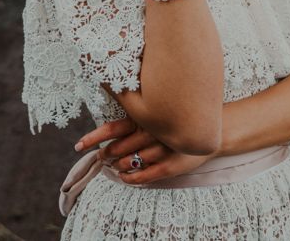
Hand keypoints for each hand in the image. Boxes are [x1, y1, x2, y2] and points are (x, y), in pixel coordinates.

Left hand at [74, 117, 216, 185]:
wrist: (210, 129)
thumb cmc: (179, 116)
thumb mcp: (157, 109)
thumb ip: (137, 111)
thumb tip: (112, 115)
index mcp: (146, 117)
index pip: (113, 128)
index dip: (94, 137)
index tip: (79, 145)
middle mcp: (152, 131)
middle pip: (119, 148)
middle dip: (107, 154)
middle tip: (103, 157)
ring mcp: (162, 149)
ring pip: (130, 163)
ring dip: (119, 166)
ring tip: (115, 166)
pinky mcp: (170, 165)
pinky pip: (144, 176)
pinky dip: (132, 179)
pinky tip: (125, 178)